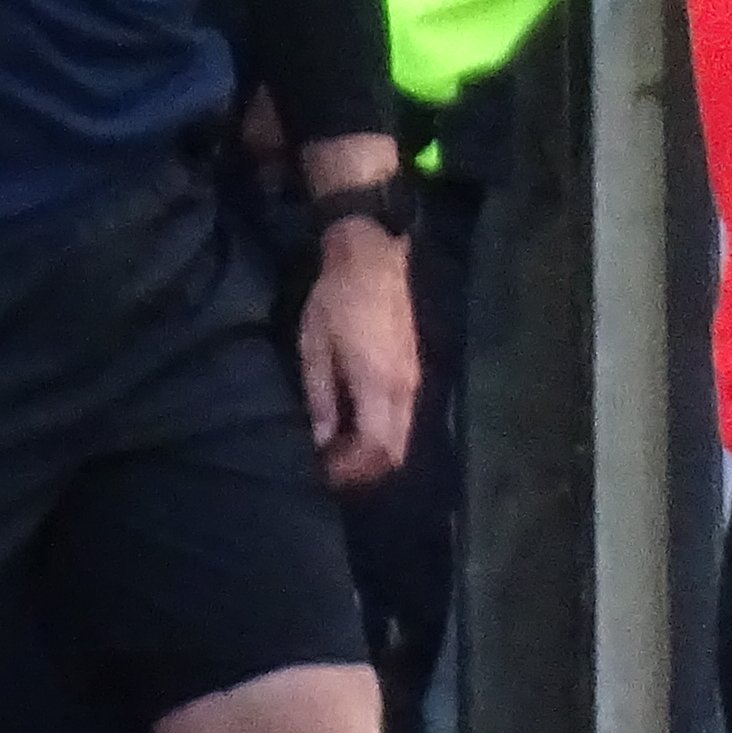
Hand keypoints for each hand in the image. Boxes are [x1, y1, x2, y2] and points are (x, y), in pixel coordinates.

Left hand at [298, 223, 420, 490]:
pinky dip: (384, 432)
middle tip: (331, 467)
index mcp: (378, 384)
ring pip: (403, 437)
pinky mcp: (417, 372)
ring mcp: (417, 380)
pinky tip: (358, 426)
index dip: (353, 471)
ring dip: (374, 452)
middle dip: (365, 469)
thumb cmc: (336, 300)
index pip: (377, 449)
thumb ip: (320, 399)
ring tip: (340, 449)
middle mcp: (406, 389)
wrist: (374, 259)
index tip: (325, 473)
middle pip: (395, 451)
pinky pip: (405, 418)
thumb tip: (322, 443)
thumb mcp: (314, 348)